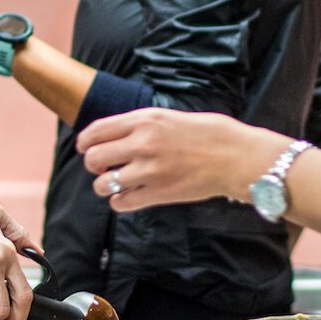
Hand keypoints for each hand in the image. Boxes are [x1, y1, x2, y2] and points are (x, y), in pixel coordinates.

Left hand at [76, 108, 286, 211]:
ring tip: (116, 184)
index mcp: (145, 120)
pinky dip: (120, 201)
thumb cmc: (208, 133)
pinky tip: (129, 196)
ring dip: (105, 185)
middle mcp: (142, 143)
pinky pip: (121, 203)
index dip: (85, 141)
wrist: (235, 156)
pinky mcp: (158, 193)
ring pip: (102, 184)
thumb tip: (115, 134)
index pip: (96, 131)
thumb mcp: (170, 116)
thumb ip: (141, 124)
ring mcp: (149, 170)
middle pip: (94, 158)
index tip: (85, 148)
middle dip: (94, 164)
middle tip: (102, 167)